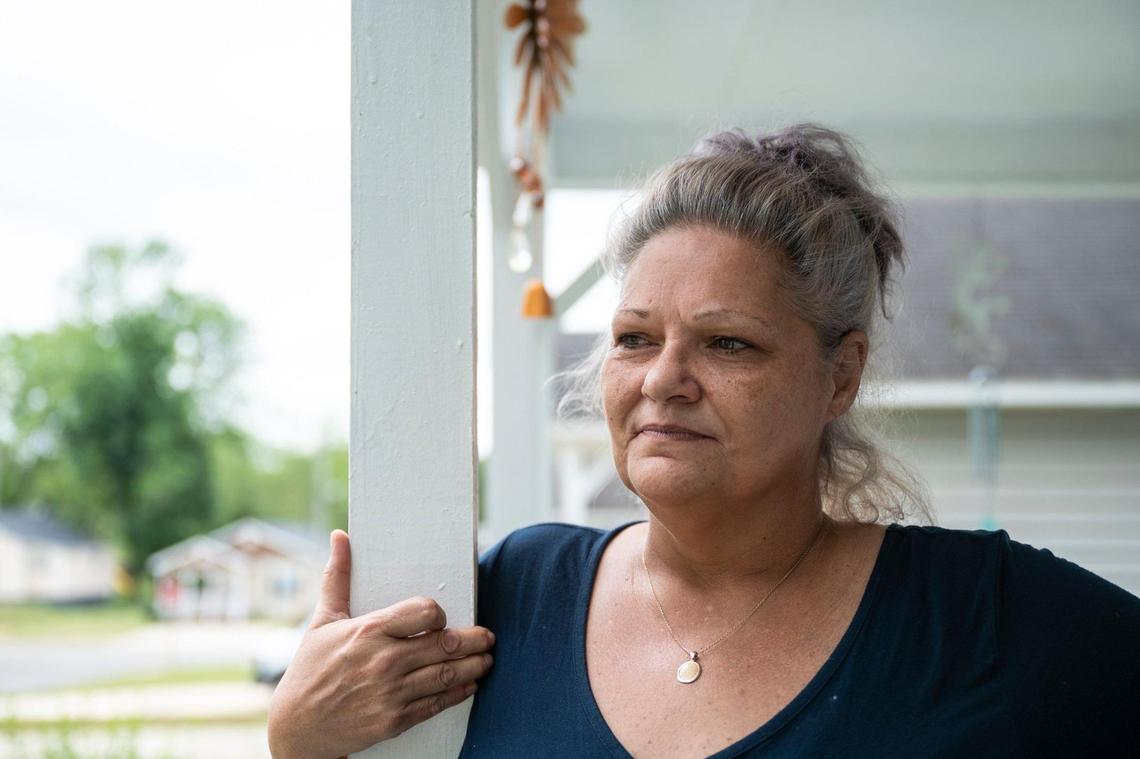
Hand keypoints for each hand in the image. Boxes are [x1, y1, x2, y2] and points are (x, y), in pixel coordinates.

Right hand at [267, 530, 494, 758]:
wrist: (296, 727)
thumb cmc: (309, 669)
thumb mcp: (322, 620)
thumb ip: (338, 577)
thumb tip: (340, 536)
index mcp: (369, 631)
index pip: (424, 612)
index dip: (438, 613)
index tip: (441, 617)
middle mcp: (384, 661)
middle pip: (445, 644)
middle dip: (474, 640)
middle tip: (488, 637)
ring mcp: (391, 692)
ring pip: (446, 675)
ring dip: (474, 666)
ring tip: (487, 660)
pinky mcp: (395, 720)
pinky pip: (436, 704)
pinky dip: (458, 693)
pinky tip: (469, 685)